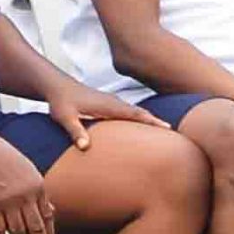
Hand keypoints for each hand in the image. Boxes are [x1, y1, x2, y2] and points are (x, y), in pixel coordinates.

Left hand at [45, 80, 169, 150]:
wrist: (56, 87)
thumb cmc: (60, 102)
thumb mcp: (65, 117)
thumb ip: (75, 131)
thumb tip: (85, 147)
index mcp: (108, 105)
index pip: (135, 114)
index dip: (151, 121)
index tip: (167, 128)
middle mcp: (114, 103)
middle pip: (141, 112)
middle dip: (158, 122)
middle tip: (176, 133)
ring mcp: (113, 103)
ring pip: (137, 112)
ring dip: (151, 120)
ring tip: (166, 132)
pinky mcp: (110, 106)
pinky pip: (130, 113)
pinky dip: (141, 118)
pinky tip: (144, 126)